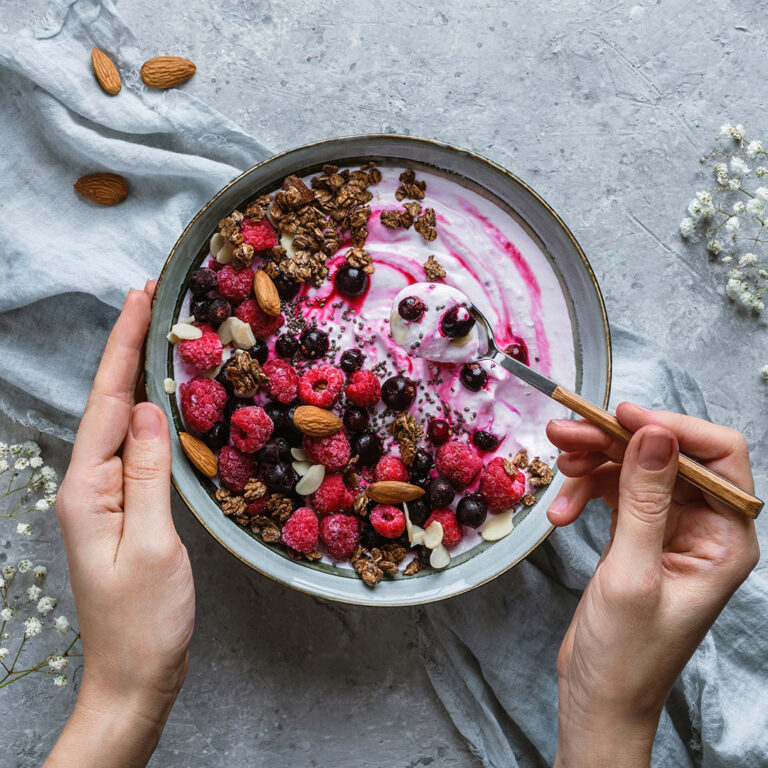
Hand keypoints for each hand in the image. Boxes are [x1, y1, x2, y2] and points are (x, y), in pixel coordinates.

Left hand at [46, 285, 194, 767]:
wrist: (135, 674)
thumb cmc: (144, 620)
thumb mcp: (150, 545)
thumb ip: (145, 473)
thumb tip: (149, 407)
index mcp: (86, 489)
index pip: (109, 401)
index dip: (124, 345)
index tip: (140, 297)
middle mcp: (89, 485)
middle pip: (110, 402)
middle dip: (127, 347)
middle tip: (150, 297)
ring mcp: (105, 497)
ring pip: (122, 421)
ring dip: (139, 373)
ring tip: (160, 333)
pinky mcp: (125, 509)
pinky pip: (137, 448)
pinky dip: (151, 412)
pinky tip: (166, 398)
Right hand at [547, 403, 758, 767]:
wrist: (598, 697)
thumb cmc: (626, 654)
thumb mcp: (633, 573)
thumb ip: (645, 499)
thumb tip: (656, 433)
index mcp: (726, 538)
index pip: (716, 457)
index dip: (670, 428)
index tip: (619, 415)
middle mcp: (704, 527)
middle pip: (665, 456)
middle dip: (614, 441)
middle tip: (564, 434)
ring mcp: (669, 529)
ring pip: (635, 468)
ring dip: (592, 463)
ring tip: (556, 467)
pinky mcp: (639, 535)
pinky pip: (614, 491)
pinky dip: (585, 490)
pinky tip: (560, 510)